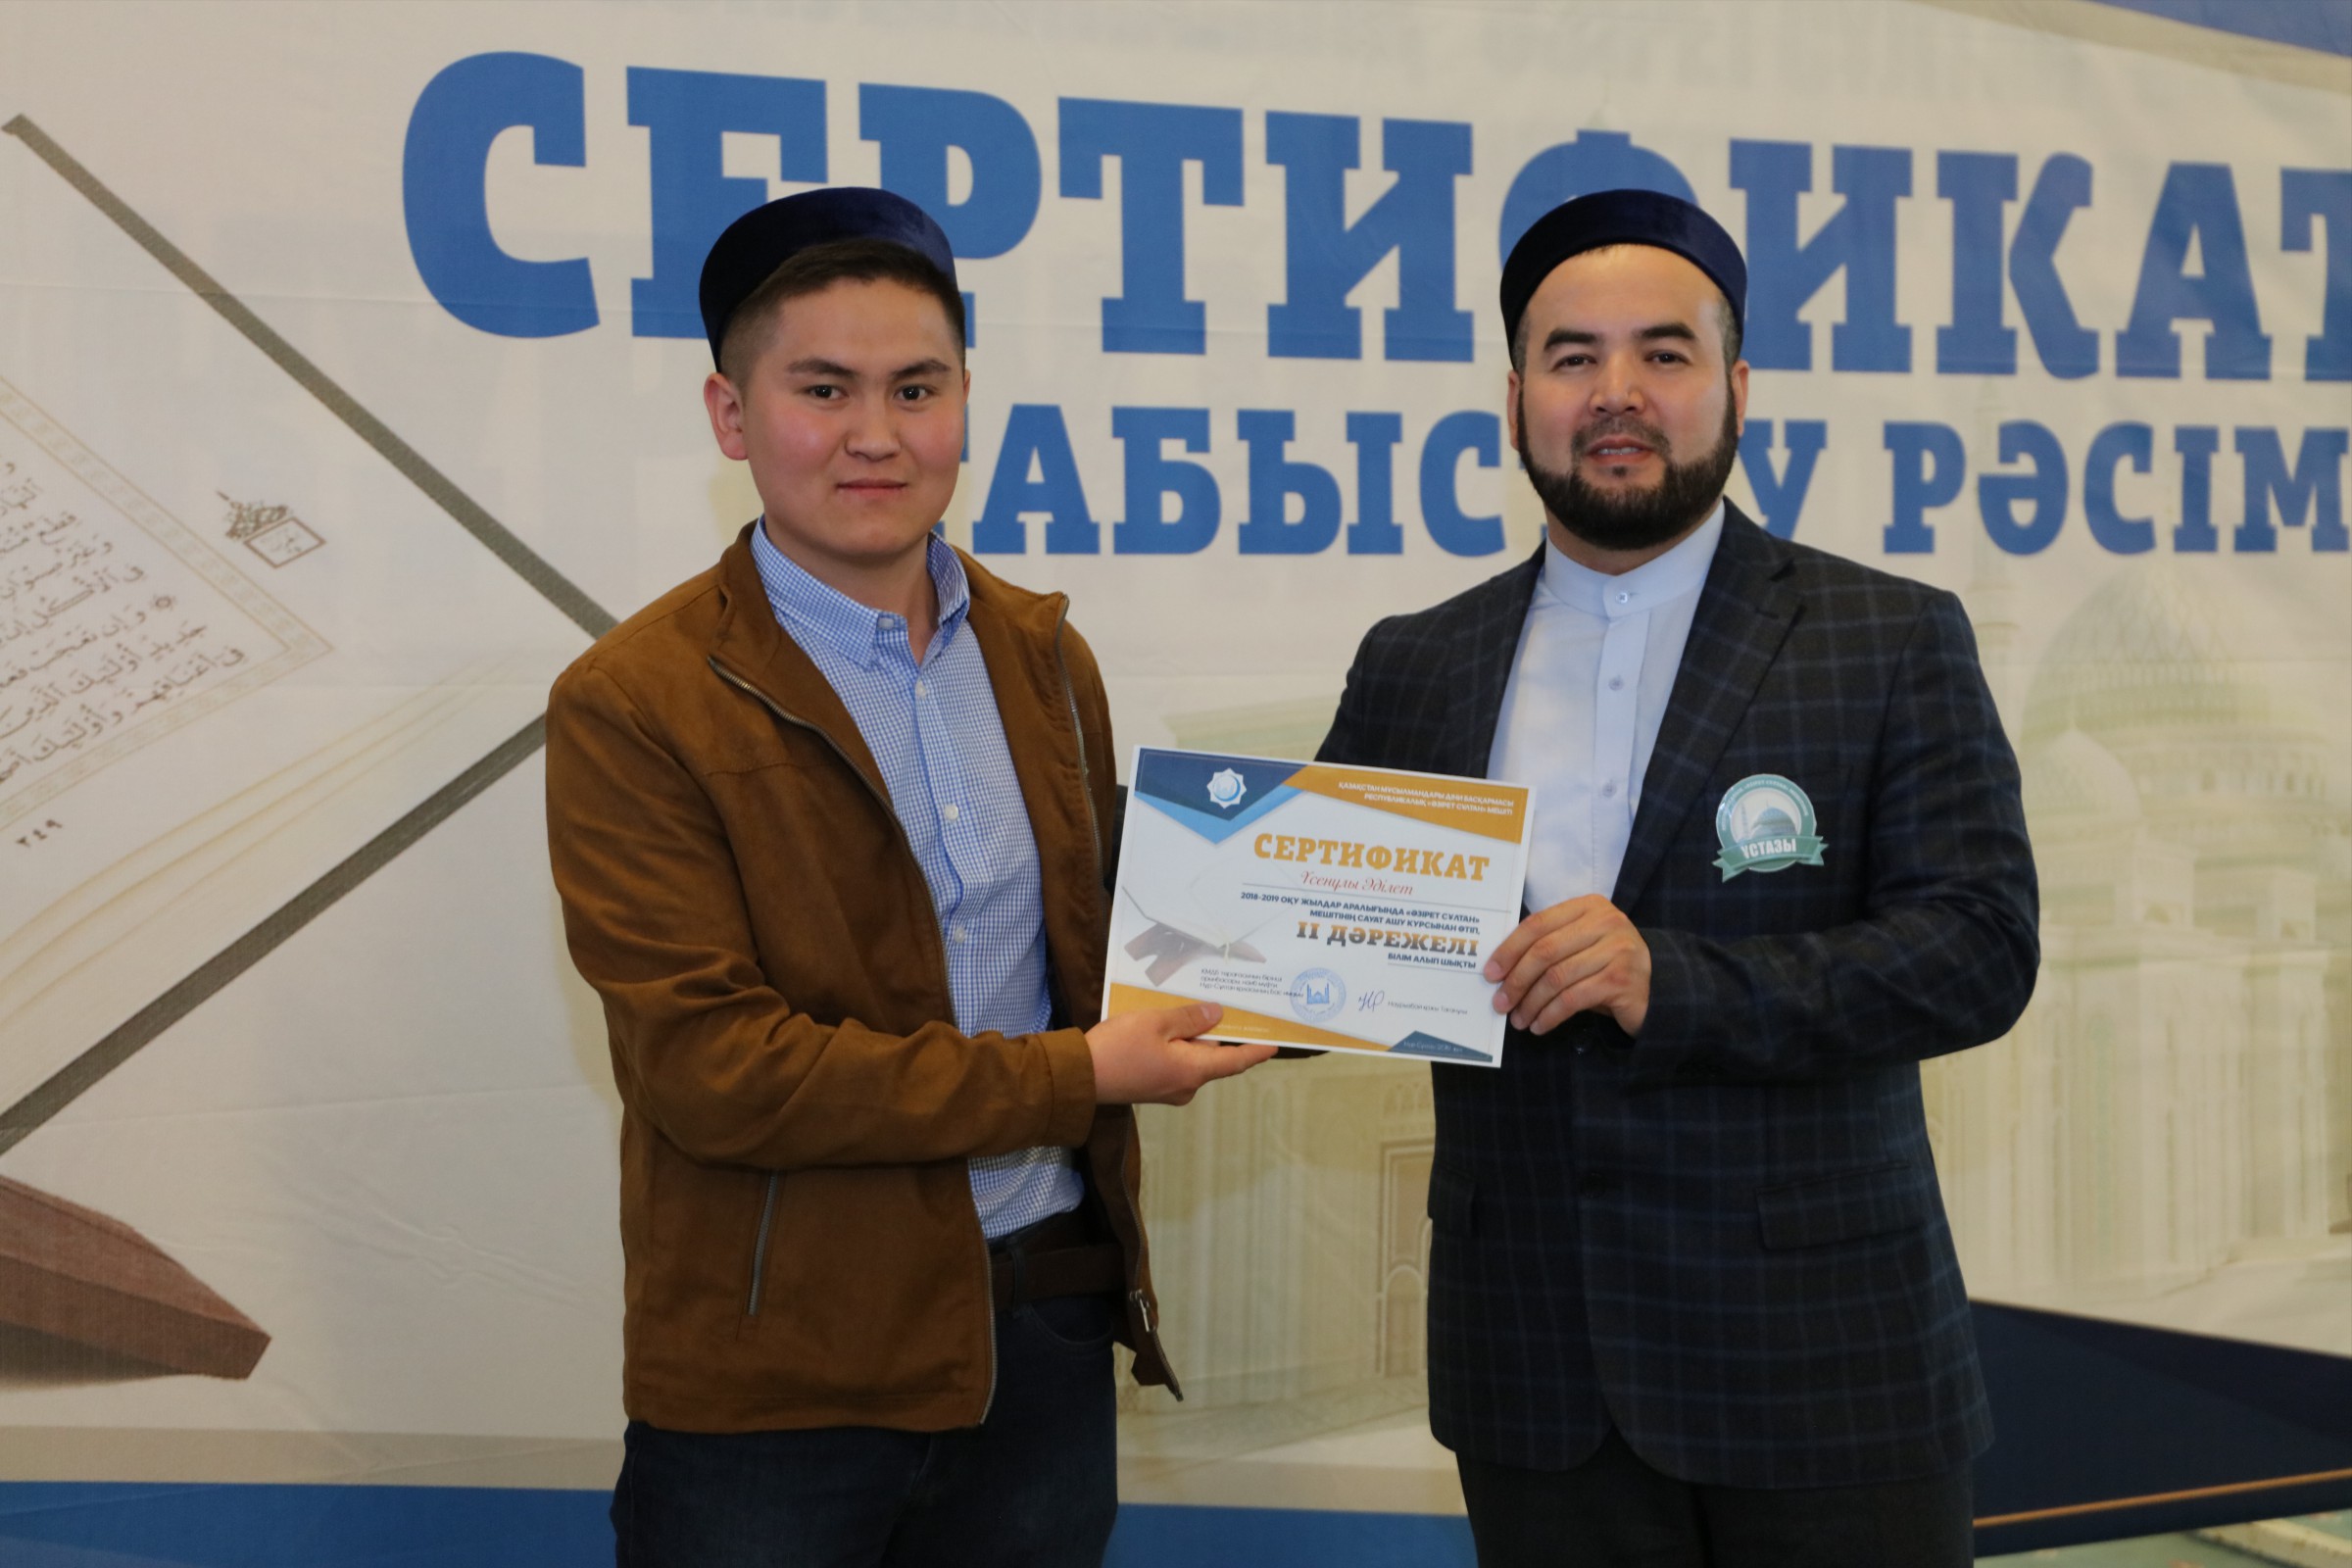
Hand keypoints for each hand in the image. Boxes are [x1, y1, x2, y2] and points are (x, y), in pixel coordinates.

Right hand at [1087, 1002, 1276, 1105]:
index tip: (1274, 1045)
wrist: (1080, 1077)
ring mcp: (1169, 1090)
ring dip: (1191, 1038)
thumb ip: (1190, 1019)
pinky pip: (1175, 1064)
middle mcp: (1187, 1086)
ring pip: (1192, 1059)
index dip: (1256, 1052)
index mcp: (1194, 1071)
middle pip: (1212, 1057)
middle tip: (1225, 1007)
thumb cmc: (1119, 1047)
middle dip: (1217, 1034)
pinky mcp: (1152, 1088)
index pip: (1235, 1061)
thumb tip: (1217, 1015)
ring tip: (1189, 1009)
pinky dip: (1177, 1046)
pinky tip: (1166, 1027)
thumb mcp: (1156, 1022)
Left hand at [1483, 895, 1650, 1036]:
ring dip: (1531, 1003)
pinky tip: (1539, 1025)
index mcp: (1589, 906)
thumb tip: (1500, 968)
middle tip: (1500, 1002)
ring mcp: (1617, 949)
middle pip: (1545, 951)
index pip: (1538, 924)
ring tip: (1518, 1020)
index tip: (1490, 973)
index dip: (1509, 949)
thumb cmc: (1605, 967)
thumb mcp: (1578, 947)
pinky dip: (1550, 1015)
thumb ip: (1549, 946)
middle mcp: (1606, 921)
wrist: (1655, 990)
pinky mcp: (1622, 979)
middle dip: (1516, 980)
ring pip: (1556, 978)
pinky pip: (1572, 999)